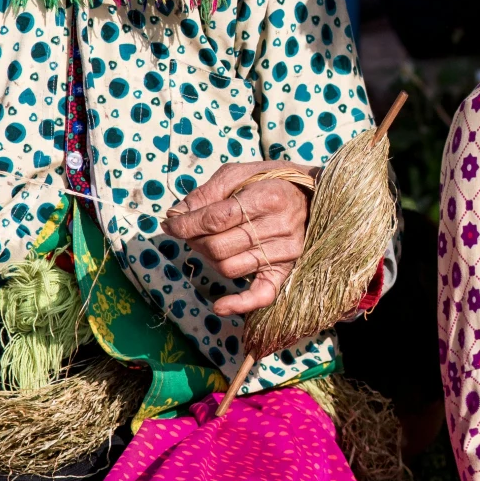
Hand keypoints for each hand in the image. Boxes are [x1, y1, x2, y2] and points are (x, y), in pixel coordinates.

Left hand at [162, 161, 314, 316]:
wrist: (309, 194)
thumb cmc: (268, 181)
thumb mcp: (238, 174)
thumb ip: (207, 193)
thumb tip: (176, 216)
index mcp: (266, 197)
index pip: (216, 219)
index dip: (186, 224)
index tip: (170, 224)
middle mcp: (278, 226)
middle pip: (219, 246)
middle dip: (195, 241)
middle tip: (191, 232)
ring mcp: (283, 251)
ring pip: (229, 268)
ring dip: (209, 259)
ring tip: (209, 244)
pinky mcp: (285, 268)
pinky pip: (262, 294)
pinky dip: (240, 304)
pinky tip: (220, 306)